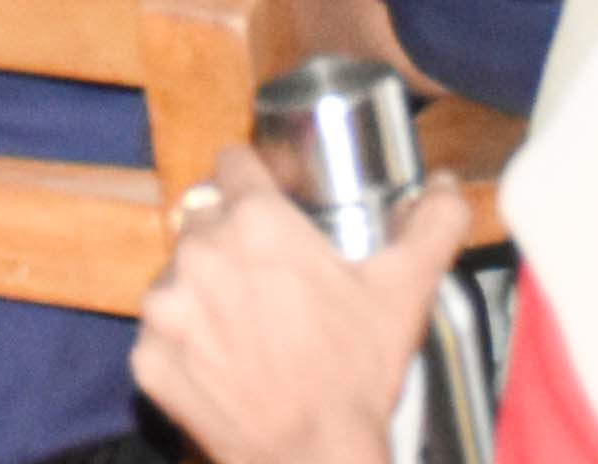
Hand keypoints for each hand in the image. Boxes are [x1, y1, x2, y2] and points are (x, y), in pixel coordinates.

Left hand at [131, 150, 468, 463]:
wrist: (314, 458)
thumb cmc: (355, 375)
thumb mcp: (405, 293)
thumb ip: (432, 227)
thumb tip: (448, 188)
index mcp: (256, 221)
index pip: (235, 163)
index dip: (256, 180)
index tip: (270, 205)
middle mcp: (201, 251)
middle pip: (205, 219)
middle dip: (232, 240)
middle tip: (268, 281)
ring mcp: (167, 307)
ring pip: (177, 275)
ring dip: (203, 292)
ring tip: (248, 328)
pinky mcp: (148, 357)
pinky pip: (160, 335)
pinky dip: (185, 346)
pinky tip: (224, 365)